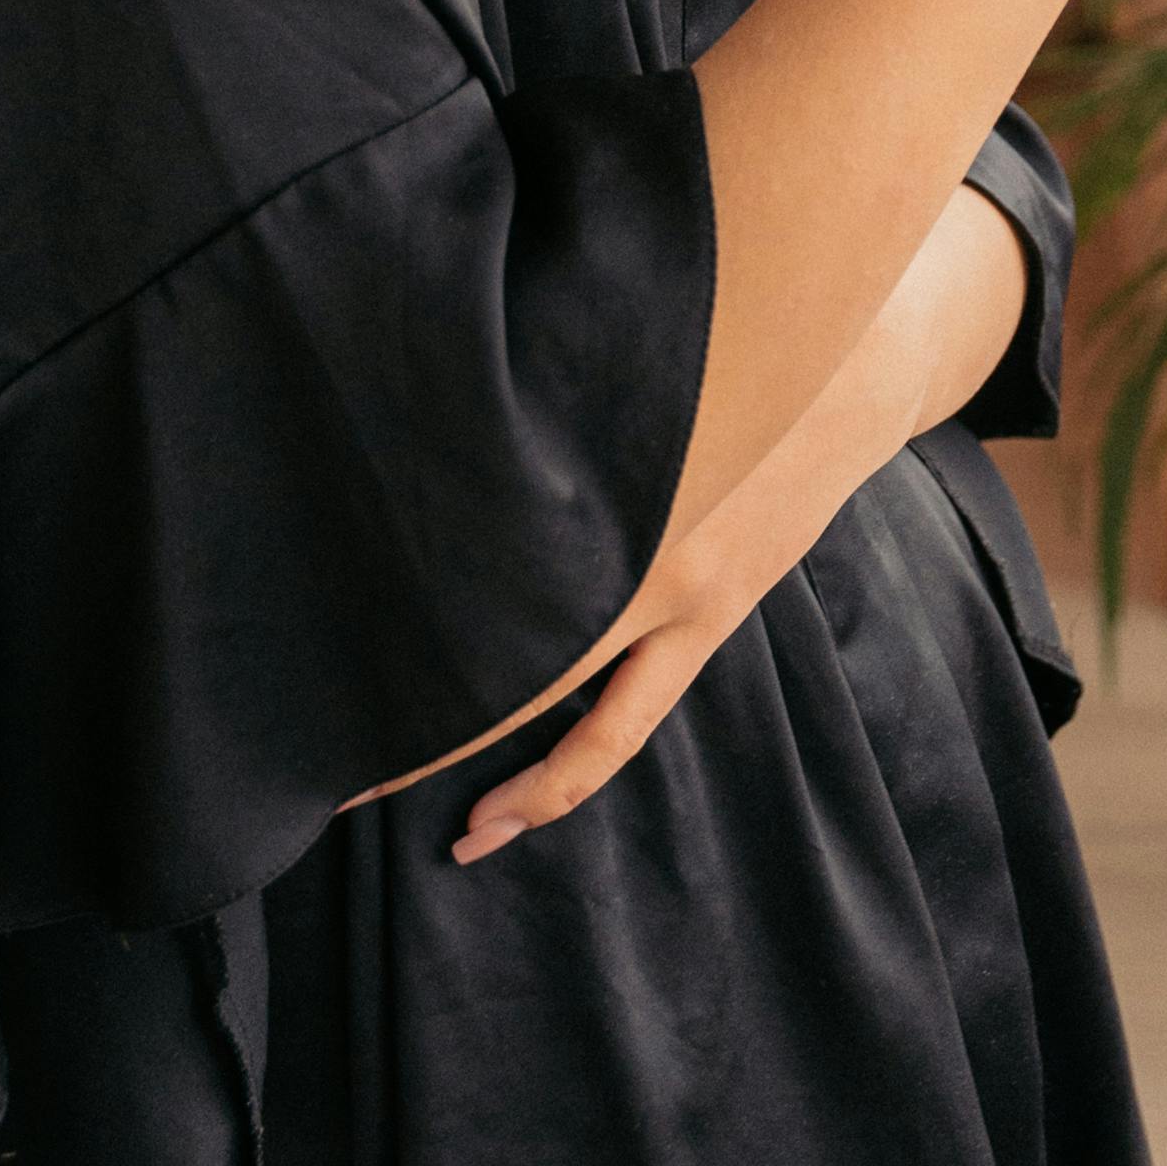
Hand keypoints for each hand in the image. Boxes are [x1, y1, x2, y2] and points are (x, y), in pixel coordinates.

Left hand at [358, 187, 1030, 858]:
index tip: (317, 665)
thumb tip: (407, 393)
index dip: (394, 632)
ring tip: (458, 833)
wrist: (848, 357)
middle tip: (339, 774)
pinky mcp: (713, 617)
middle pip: (512, 667)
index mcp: (595, 486)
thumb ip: (522, 395)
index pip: (472, 579)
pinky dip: (571, 766)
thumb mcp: (605, 362)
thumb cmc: (703, 333)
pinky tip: (519, 801)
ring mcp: (680, 598)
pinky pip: (631, 720)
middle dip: (425, 725)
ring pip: (583, 726)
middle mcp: (633, 551)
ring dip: (513, 783)